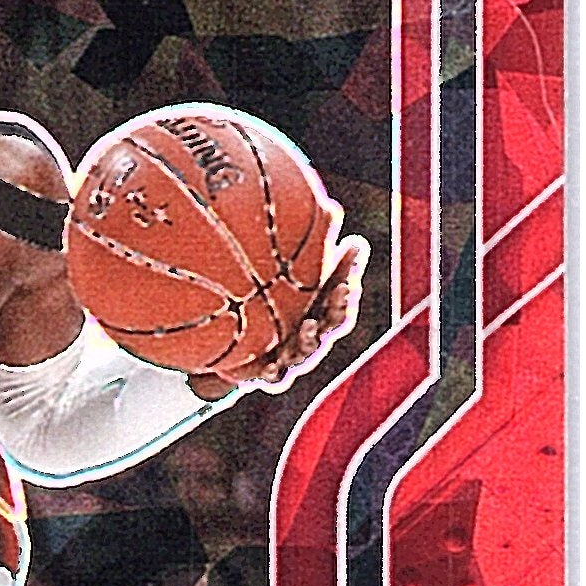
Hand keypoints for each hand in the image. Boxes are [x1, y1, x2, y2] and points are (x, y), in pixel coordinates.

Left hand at [188, 238, 366, 399]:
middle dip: (339, 309)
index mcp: (318, 309)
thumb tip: (332, 209)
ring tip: (308, 326)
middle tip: (343, 292)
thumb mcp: (287, 275)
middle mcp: (311, 333)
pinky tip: (268, 367)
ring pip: (307, 350)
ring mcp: (292, 356)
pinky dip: (274, 372)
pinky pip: (275, 377)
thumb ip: (309, 251)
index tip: (350, 267)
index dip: (348, 282)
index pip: (340, 296)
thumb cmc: (269, 301)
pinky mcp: (270, 374)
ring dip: (310, 339)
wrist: (234, 344)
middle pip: (332, 323)